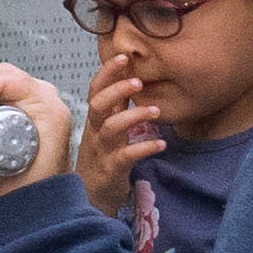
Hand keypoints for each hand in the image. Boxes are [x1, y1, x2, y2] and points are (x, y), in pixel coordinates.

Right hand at [80, 48, 174, 208]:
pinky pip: (126, 156)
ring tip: (156, 111)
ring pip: (111, 128)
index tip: (123, 56)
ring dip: (134, 116)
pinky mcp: (111, 169)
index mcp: (95, 120)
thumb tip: (131, 78)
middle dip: (116, 90)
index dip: (107, 72)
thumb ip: (116, 107)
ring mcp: (101, 151)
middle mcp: (95, 132)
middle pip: (98, 105)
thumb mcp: (106, 130)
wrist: (91, 197)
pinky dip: (144, 147)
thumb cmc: (102, 158)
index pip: (96, 89)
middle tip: (138, 81)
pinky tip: (161, 143)